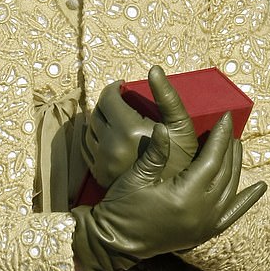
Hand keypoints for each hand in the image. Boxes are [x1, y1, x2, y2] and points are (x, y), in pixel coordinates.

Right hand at [72, 111, 266, 270]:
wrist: (116, 242)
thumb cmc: (122, 207)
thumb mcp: (136, 176)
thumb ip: (156, 152)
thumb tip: (165, 126)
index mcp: (185, 196)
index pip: (211, 159)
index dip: (219, 137)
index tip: (225, 116)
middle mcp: (202, 212)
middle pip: (225, 172)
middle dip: (229, 146)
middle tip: (230, 125)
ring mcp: (206, 225)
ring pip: (230, 189)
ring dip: (236, 165)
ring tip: (237, 144)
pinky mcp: (205, 233)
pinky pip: (232, 214)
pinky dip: (247, 200)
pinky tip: (260, 187)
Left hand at [82, 65, 198, 187]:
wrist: (173, 200)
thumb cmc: (183, 160)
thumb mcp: (181, 126)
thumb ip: (168, 96)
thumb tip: (154, 69)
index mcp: (127, 130)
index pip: (107, 98)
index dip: (114, 88)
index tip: (122, 87)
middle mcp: (109, 146)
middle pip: (96, 112)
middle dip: (106, 103)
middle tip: (119, 102)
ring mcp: (101, 162)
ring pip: (88, 130)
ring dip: (99, 120)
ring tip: (113, 118)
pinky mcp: (98, 175)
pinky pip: (86, 148)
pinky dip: (93, 138)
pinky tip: (106, 136)